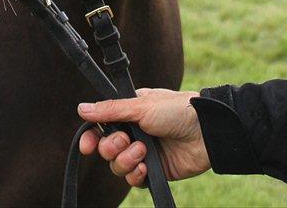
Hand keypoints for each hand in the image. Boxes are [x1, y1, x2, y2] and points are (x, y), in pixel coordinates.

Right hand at [77, 88, 209, 187]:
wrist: (205, 132)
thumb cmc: (176, 110)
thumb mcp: (141, 106)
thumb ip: (110, 110)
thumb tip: (81, 109)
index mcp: (129, 113)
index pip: (101, 126)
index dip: (91, 138)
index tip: (87, 146)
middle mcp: (133, 133)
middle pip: (106, 148)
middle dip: (112, 147)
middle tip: (126, 139)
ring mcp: (143, 152)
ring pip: (118, 166)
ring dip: (126, 160)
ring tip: (142, 151)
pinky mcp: (153, 171)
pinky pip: (133, 180)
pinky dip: (135, 175)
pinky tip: (145, 167)